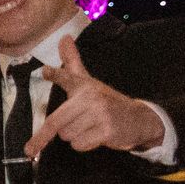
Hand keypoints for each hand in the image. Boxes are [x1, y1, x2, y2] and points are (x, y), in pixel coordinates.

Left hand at [26, 35, 164, 158]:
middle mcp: (91, 98)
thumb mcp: (88, 82)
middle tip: (74, 125)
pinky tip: (97, 135)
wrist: (139, 119)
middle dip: (60, 130)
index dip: (57, 74)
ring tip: (90, 127)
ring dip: (76, 136)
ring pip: (67, 135)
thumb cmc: (105, 102)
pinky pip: (79, 145)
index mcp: (84, 86)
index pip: (69, 78)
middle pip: (56, 122)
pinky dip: (84, 144)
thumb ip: (71, 64)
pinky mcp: (107, 131)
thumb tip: (64, 38)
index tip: (45, 72)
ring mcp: (100, 114)